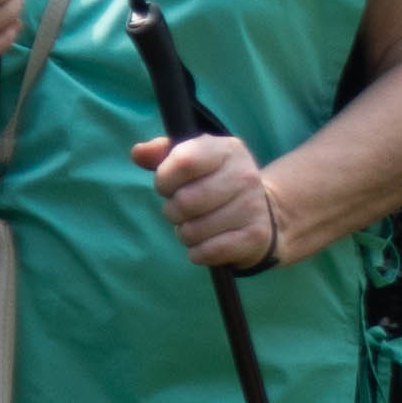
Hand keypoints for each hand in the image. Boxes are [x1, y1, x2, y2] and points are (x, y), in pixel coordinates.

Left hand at [139, 127, 283, 270]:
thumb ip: (162, 153)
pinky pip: (208, 252)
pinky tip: (207, 243)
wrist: (263, 212)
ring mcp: (253, 206)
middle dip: (173, 211)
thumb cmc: (215, 183)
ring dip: (186, 233)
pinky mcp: (255, 237)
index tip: (169, 186)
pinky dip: (198, 253)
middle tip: (183, 211)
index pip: (184, 162)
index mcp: (227, 149)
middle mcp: (244, 174)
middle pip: (185, 201)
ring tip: (197, 226)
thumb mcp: (194, 159)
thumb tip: (138, 153)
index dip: (165, 179)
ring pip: (193, 231)